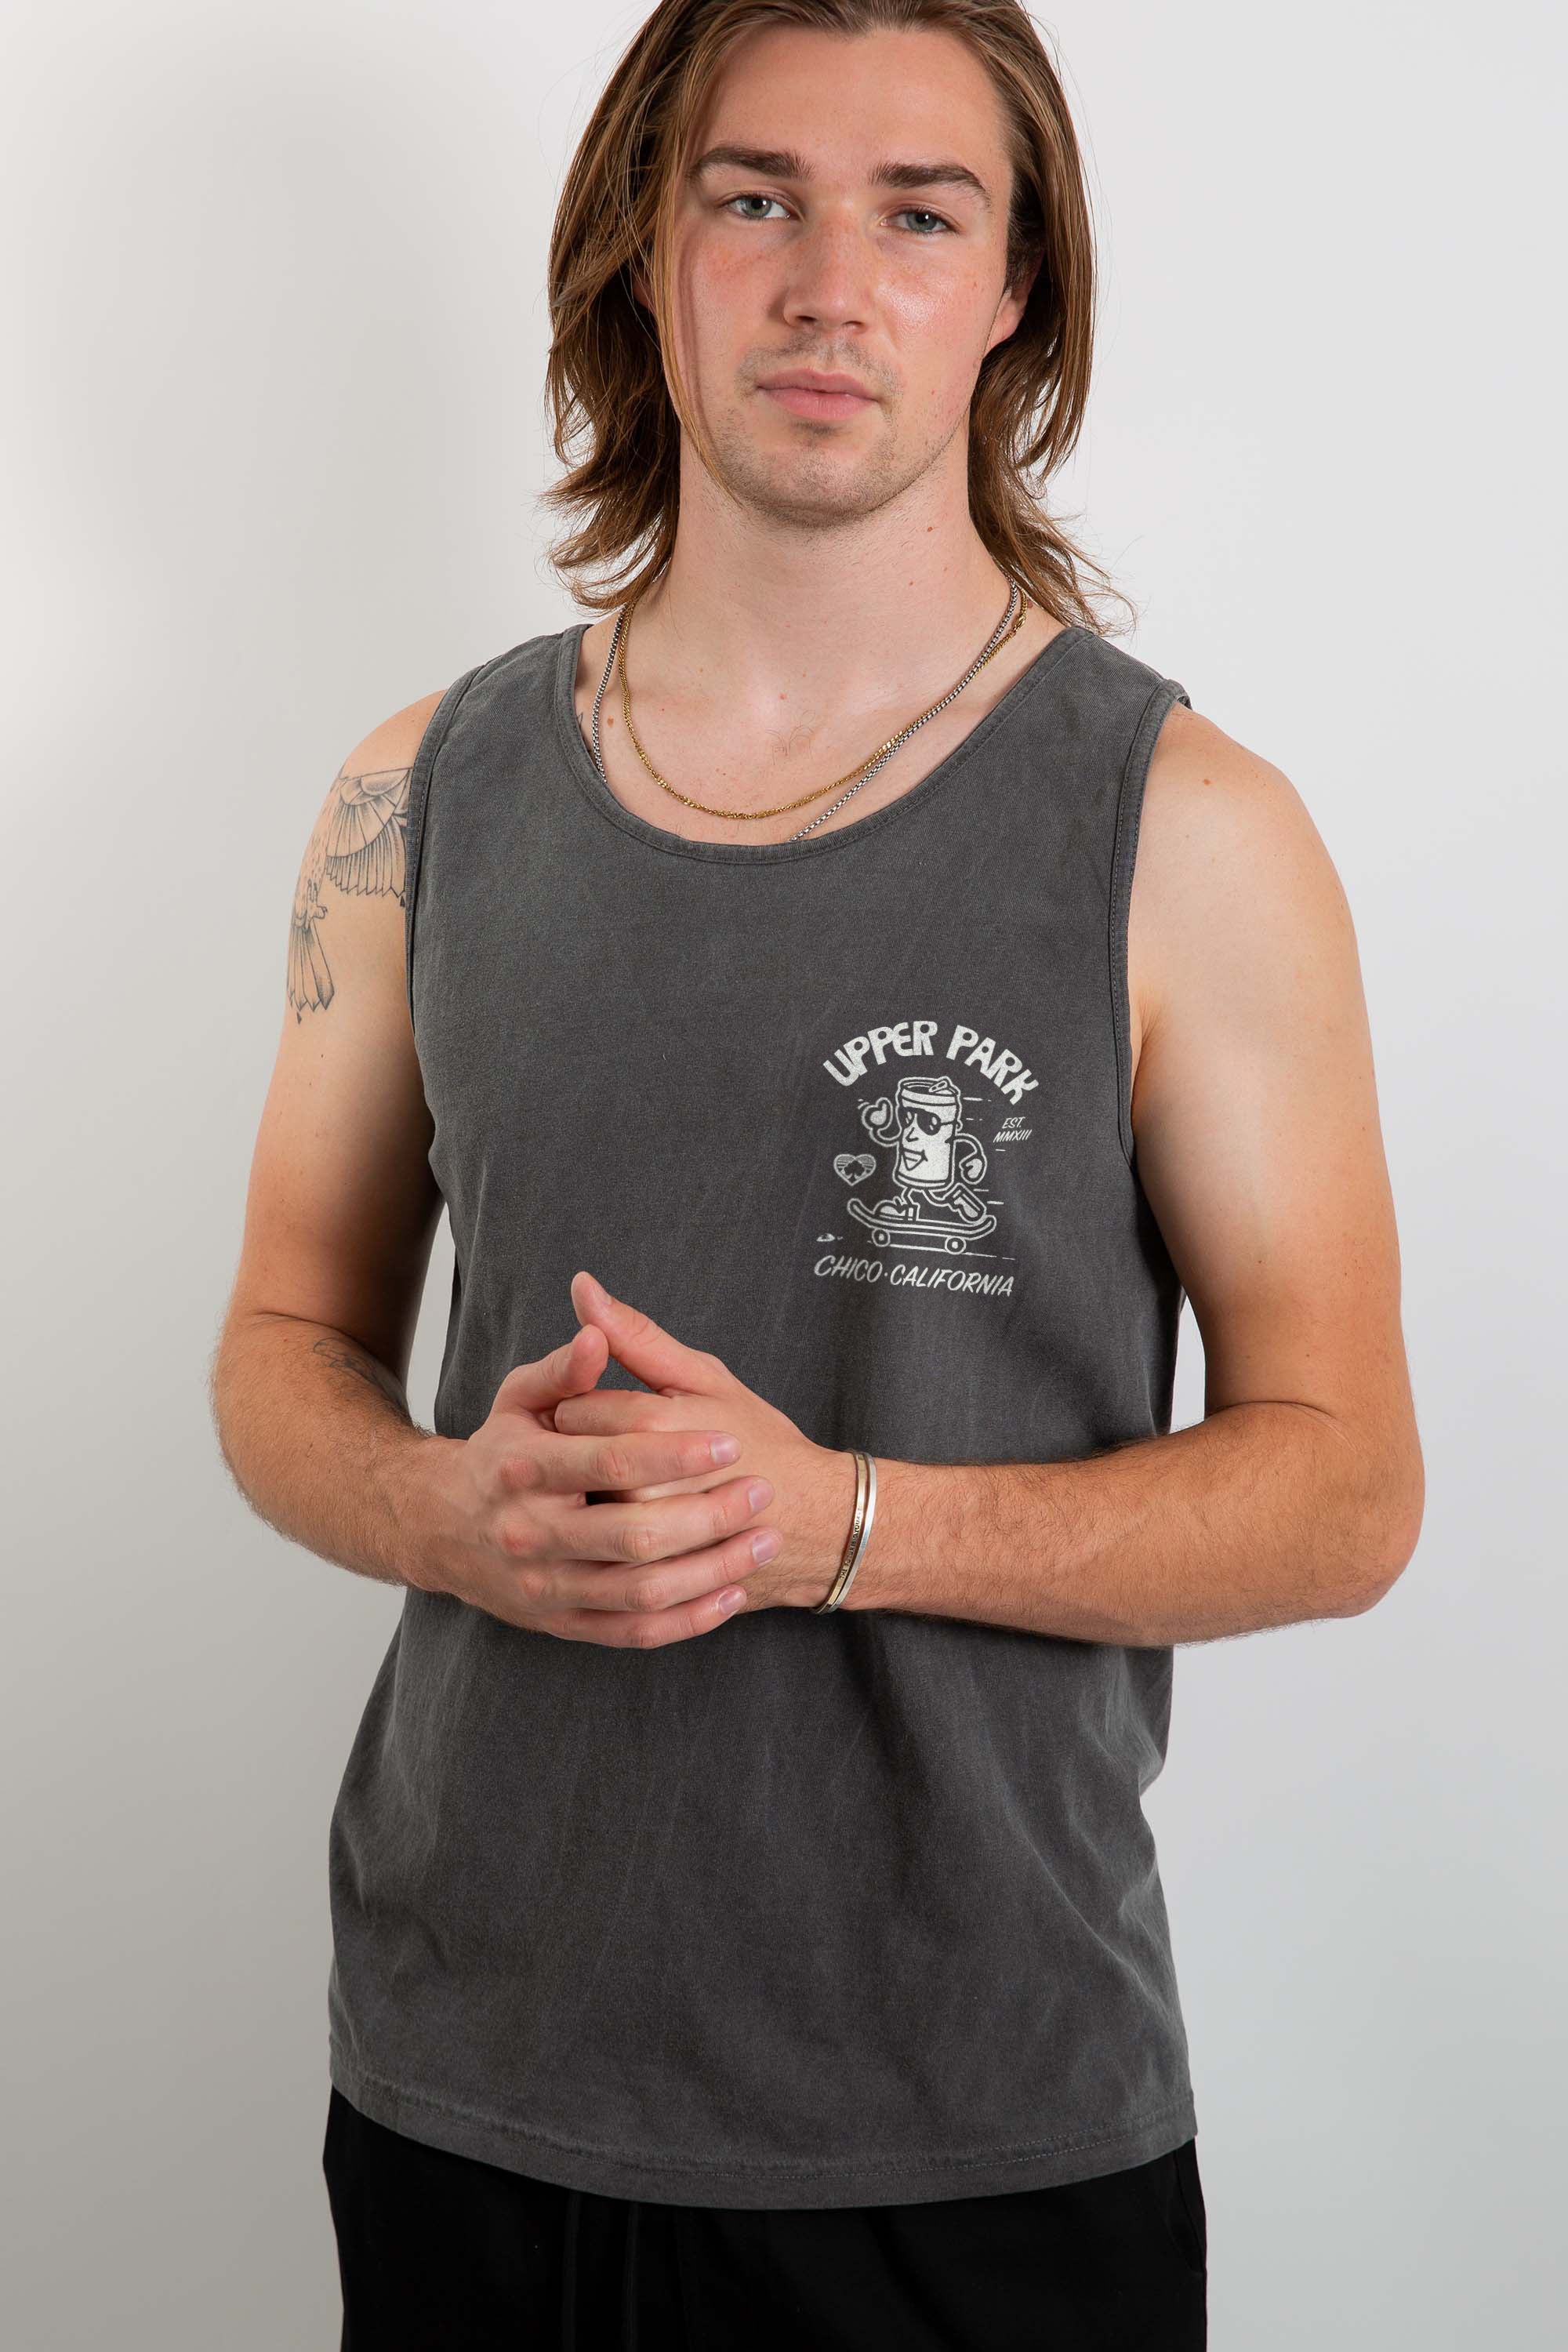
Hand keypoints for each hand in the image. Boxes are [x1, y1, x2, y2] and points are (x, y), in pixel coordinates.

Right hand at [411, 1317, 784, 1646]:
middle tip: (762, 1492)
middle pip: (633, 1535)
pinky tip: (732, 1592)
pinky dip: (689, 1619)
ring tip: (764, 1540)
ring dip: (711, 1569)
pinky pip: (636, 1632)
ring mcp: (547, 1586)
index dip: (674, 1454)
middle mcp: (530, 1534)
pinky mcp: (563, 1624)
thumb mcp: (519, 1399)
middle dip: (707, 1515)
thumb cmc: (501, 1452)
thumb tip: (596, 1330)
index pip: (609, 1461)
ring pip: (642, 1591)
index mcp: (523, 1468)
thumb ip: (562, 1368)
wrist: (443, 1529)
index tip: (730, 1442)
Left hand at [554, 1271, 855, 1613]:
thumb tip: (582, 1284)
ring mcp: (643, 1544)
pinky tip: (643, 1534)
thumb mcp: (704, 1376)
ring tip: (637, 1495)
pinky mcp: (650, 1584)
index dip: (593, 1408)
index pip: (573, 1407)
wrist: (815, 1522)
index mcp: (650, 1424)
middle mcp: (639, 1486)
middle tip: (634, 1458)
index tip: (624, 1416)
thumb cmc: (760, 1439)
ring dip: (597, 1504)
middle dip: (590, 1457)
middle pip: (569, 1463)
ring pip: (579, 1515)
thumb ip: (636, 1335)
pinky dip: (610, 1550)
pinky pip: (600, 1563)